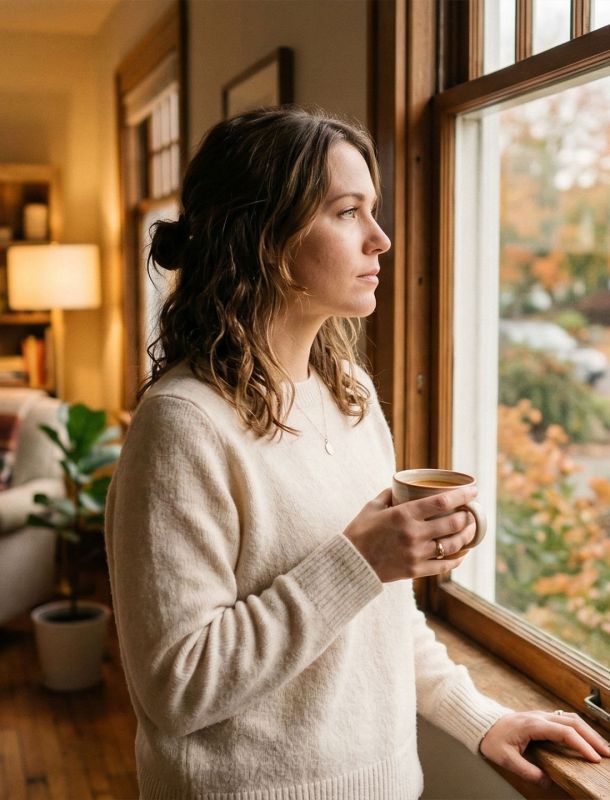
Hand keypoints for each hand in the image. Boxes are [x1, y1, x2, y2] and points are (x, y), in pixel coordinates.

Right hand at [343, 485, 478, 582]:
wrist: (350, 563)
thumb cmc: (359, 532)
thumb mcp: (372, 507)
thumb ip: (389, 495)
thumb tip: (402, 487)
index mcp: (403, 515)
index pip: (442, 502)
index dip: (462, 495)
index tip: (473, 490)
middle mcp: (413, 534)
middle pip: (453, 523)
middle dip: (468, 516)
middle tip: (472, 512)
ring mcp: (416, 554)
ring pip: (452, 545)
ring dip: (466, 536)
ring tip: (470, 530)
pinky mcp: (415, 570)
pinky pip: (443, 565)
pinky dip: (456, 559)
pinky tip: (461, 554)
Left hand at [479, 710, 609, 786]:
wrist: (482, 723)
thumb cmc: (493, 739)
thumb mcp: (505, 759)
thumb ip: (527, 771)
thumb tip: (547, 782)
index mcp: (532, 725)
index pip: (563, 732)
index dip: (581, 745)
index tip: (593, 759)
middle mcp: (540, 716)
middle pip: (572, 722)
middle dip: (592, 738)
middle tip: (606, 754)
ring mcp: (541, 715)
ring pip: (570, 718)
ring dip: (588, 732)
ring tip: (602, 748)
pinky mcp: (542, 718)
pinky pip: (565, 720)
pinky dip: (580, 729)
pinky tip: (587, 740)